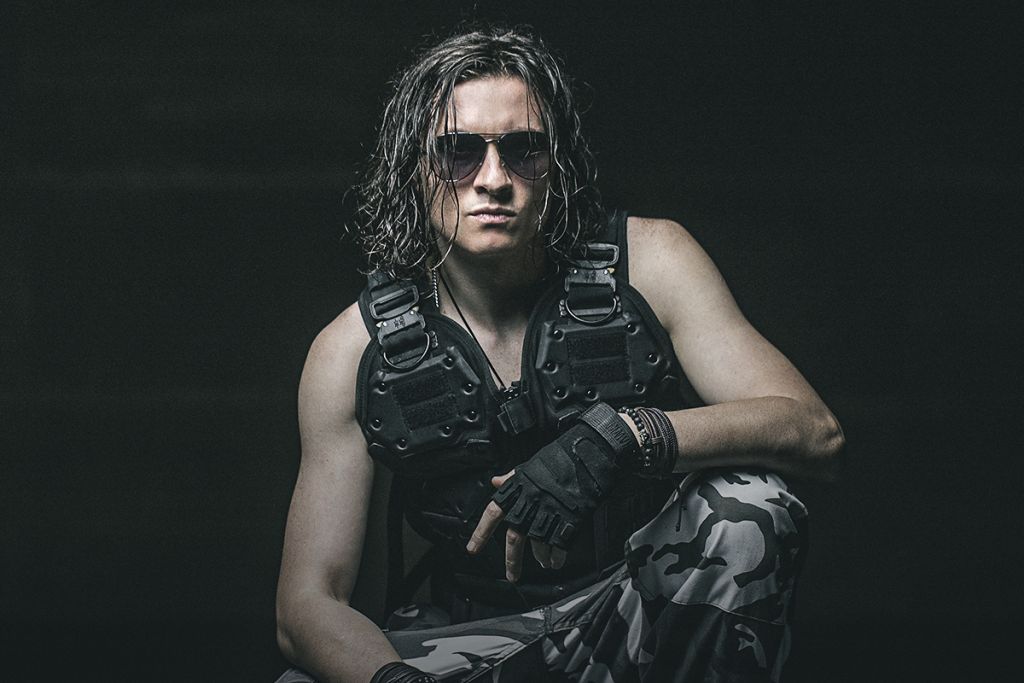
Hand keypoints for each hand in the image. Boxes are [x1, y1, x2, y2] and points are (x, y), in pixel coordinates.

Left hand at [466, 403, 637, 581]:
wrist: (589, 453)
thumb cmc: (560, 457)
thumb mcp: (531, 465)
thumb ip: (512, 477)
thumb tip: (496, 481)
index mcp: (518, 489)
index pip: (493, 514)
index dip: (481, 533)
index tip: (472, 549)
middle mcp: (530, 503)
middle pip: (515, 538)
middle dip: (512, 560)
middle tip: (512, 576)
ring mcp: (550, 512)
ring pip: (539, 545)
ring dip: (540, 557)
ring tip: (543, 563)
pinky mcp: (569, 519)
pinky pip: (560, 545)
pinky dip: (558, 556)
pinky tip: (557, 560)